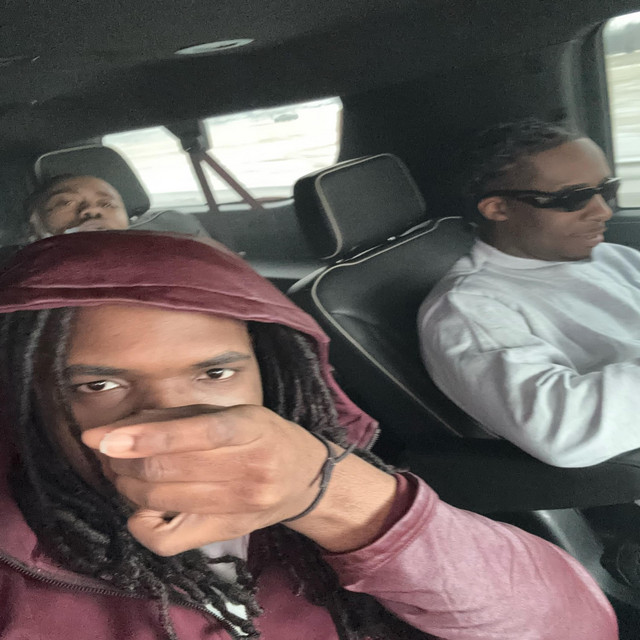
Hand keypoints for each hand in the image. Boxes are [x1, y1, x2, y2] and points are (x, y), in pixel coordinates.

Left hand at [82, 405, 396, 555]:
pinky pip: (168, 541)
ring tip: (124, 473)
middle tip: (112, 452)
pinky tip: (144, 506)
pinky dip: (142, 524)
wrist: (304, 477)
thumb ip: (176, 418)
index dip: (144, 437)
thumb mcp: (231, 413)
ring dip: (128, 486)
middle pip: (168, 471)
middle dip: (125, 462)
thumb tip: (113, 432)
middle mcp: (250, 468)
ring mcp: (240, 506)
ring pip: (162, 501)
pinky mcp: (227, 532)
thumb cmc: (262, 436)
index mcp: (250, 428)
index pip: (194, 433)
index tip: (104, 439)